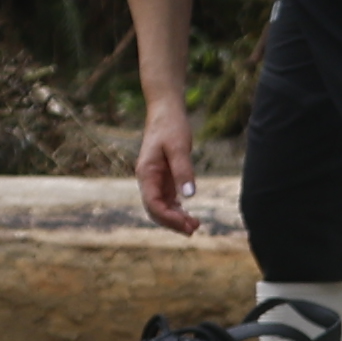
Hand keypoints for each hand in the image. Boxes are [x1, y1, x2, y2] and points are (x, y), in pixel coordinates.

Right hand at [133, 91, 199, 234]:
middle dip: (172, 222)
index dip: (169, 218)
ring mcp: (154, 179)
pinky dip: (177, 209)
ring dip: (176, 217)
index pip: (153, 204)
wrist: (165, 111)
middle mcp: (147, 179)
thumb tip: (189, 196)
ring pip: (161, 206)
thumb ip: (183, 171)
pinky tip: (188, 214)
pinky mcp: (163, 177)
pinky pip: (167, 199)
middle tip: (194, 229)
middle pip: (155, 209)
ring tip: (195, 225)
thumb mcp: (179, 147)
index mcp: (146, 173)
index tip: (187, 225)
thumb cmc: (171, 126)